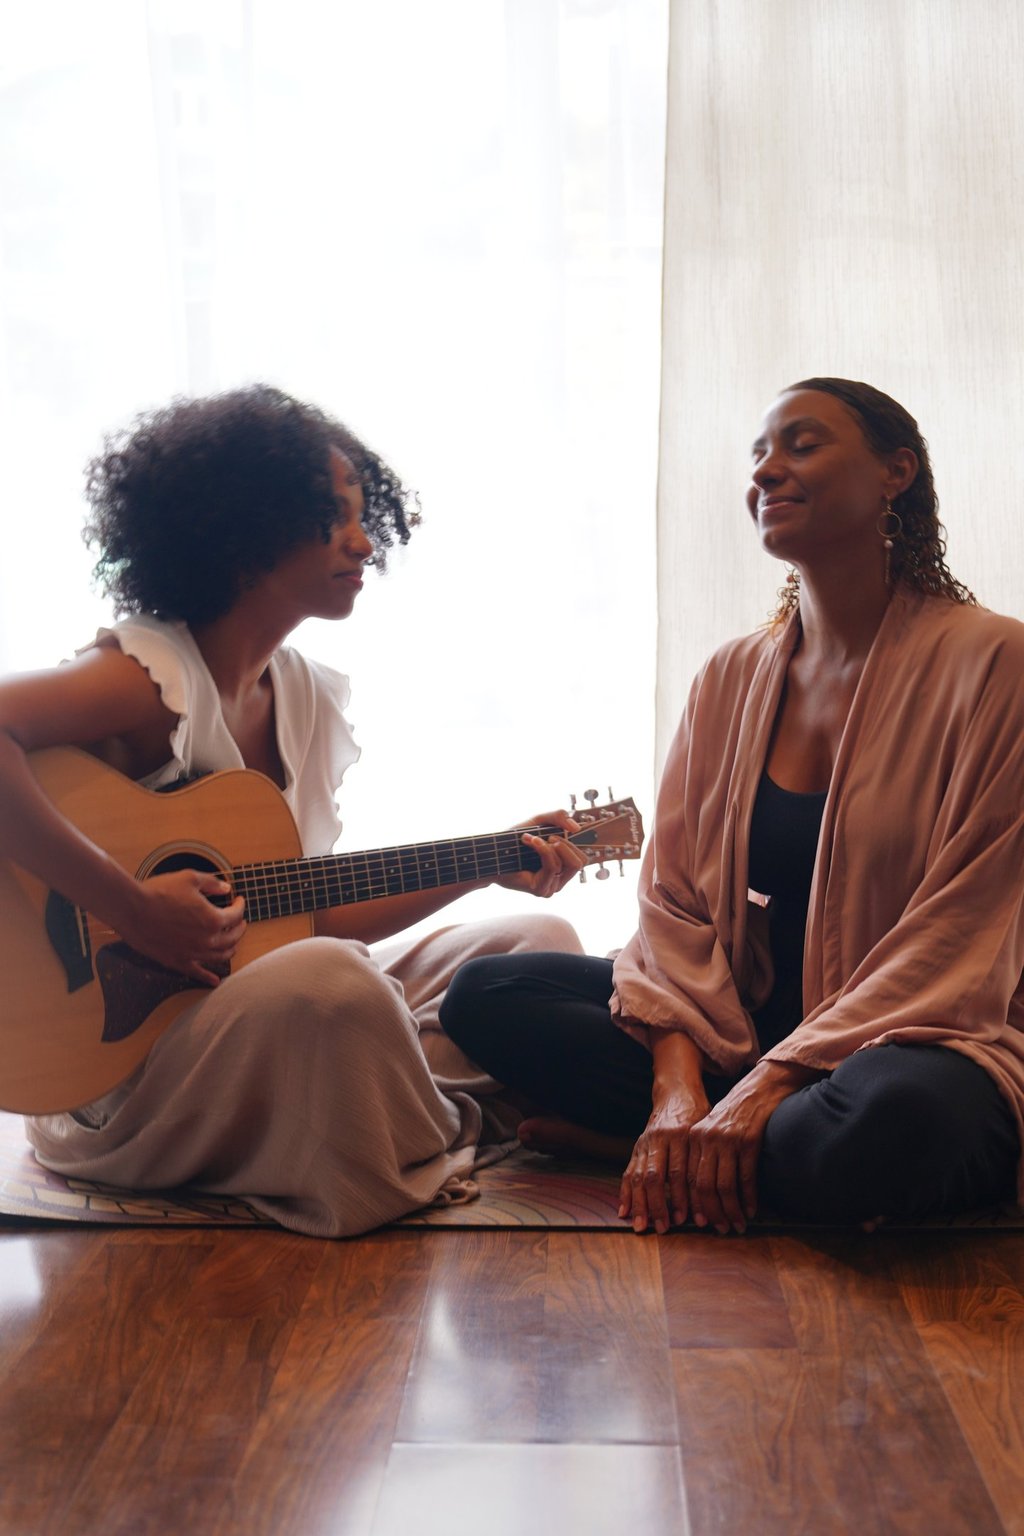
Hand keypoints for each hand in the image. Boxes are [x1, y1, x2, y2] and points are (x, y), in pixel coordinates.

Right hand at [115, 869, 246, 986]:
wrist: (131, 908)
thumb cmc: (159, 891)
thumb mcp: (190, 879)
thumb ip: (212, 884)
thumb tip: (225, 888)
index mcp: (212, 919)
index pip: (236, 915)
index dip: (240, 906)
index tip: (239, 900)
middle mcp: (206, 940)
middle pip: (232, 937)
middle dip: (239, 928)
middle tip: (239, 921)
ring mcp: (192, 953)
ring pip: (219, 956)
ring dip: (230, 948)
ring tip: (232, 943)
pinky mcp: (176, 961)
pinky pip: (196, 973)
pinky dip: (207, 977)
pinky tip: (215, 981)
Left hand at [495, 809, 585, 897]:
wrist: (492, 853)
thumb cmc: (514, 840)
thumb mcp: (539, 821)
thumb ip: (559, 817)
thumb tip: (576, 828)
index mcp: (563, 867)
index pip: (583, 858)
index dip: (574, 842)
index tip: (554, 833)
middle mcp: (560, 879)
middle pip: (580, 862)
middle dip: (565, 844)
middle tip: (547, 837)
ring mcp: (551, 887)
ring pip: (565, 864)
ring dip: (549, 845)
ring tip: (532, 839)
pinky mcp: (541, 890)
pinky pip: (552, 866)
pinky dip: (542, 850)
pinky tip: (529, 842)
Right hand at [618, 1088, 709, 1234]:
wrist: (677, 1092)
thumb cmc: (698, 1116)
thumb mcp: (706, 1131)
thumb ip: (707, 1158)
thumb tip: (723, 1195)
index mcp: (681, 1135)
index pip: (679, 1172)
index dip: (682, 1198)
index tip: (687, 1220)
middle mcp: (660, 1139)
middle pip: (655, 1177)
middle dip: (658, 1205)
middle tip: (663, 1228)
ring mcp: (645, 1143)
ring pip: (638, 1176)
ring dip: (640, 1204)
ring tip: (641, 1226)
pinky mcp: (637, 1147)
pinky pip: (628, 1172)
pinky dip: (625, 1193)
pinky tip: (624, 1211)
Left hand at [686, 1060, 812, 1234]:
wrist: (760, 1089)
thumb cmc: (736, 1114)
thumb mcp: (713, 1130)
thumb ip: (704, 1155)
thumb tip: (701, 1192)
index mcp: (694, 1137)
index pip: (688, 1178)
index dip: (693, 1203)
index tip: (699, 1222)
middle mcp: (707, 1138)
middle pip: (703, 1185)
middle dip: (712, 1211)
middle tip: (720, 1229)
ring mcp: (727, 1140)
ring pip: (724, 1185)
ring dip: (731, 1210)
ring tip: (737, 1224)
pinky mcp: (748, 1141)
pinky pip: (746, 1177)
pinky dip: (748, 1197)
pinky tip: (751, 1210)